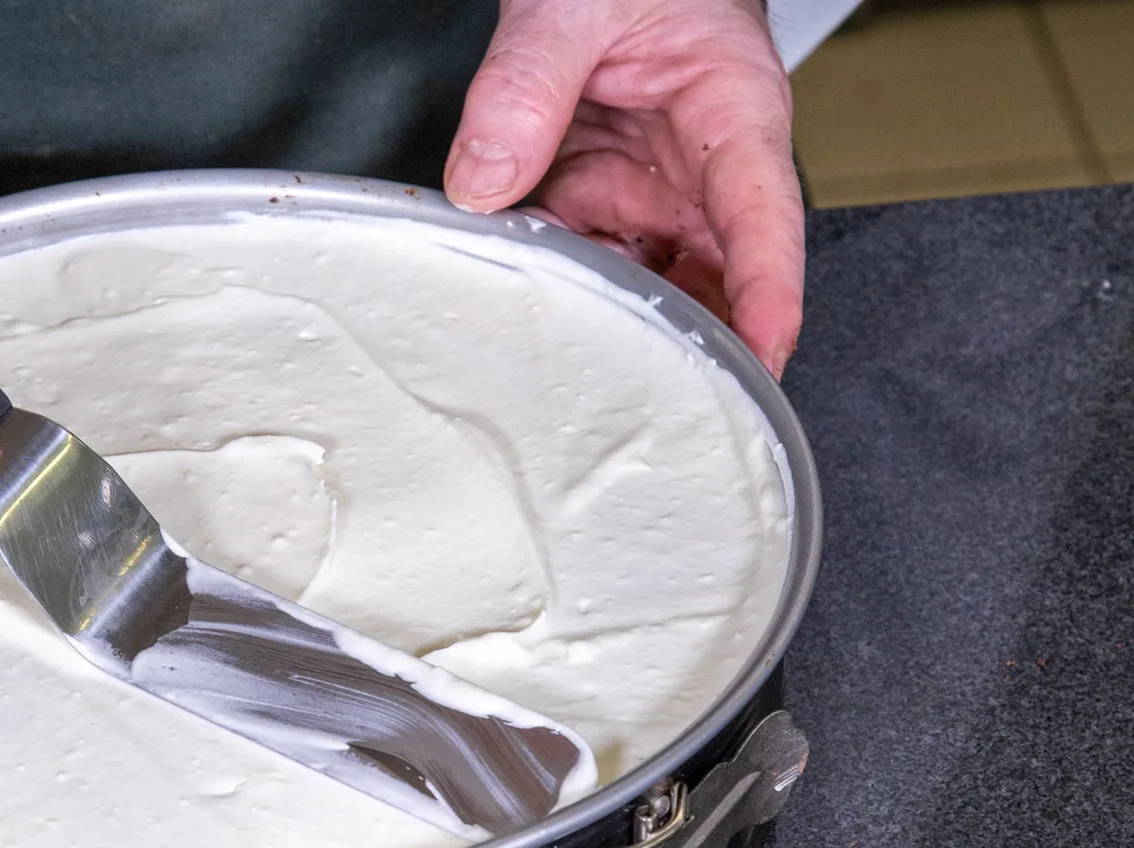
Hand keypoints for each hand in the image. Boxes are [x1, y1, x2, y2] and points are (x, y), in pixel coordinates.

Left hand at [443, 0, 802, 375]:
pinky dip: (554, 279)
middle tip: (654, 400)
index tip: (764, 357)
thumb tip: (484, 177)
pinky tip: (522, 298)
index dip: (768, 293)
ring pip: (645, 275)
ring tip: (576, 364)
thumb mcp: (573, 5)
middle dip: (694, 340)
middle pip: (715, 272)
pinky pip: (581, 250)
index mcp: (733, 111)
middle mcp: (699, 162)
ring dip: (614, 319)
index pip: (764, 216)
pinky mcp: (596, 186)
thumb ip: (526, 84)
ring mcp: (646, 181)